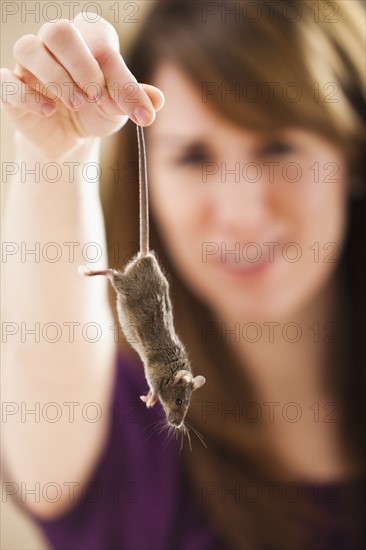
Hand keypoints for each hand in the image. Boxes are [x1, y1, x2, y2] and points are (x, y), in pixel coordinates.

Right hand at [0, 15, 163, 158]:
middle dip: (81, 64)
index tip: (139, 112)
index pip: (100, 41)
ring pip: (28, 47)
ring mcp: (29, 64)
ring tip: (78, 104)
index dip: (119, 75)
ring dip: (55, 77)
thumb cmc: (95, 112)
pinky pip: (6, 81)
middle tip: (96, 96)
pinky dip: (28, 96)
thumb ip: (135, 99)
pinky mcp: (11, 87)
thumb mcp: (119, 107)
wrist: (69, 140)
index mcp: (86, 39)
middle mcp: (54, 44)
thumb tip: (158, 100)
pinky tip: (49, 111)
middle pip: (58, 31)